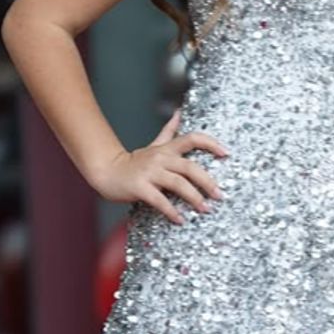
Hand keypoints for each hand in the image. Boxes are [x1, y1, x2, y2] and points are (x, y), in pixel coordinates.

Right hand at [86, 107, 228, 222]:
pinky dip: (172, 211)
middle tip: (220, 196)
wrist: (107, 171)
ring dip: (194, 198)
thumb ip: (169, 131)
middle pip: (190, 167)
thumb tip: (179, 112)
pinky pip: (160, 201)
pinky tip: (181, 220)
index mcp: (167, 149)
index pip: (192, 139)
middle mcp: (161, 158)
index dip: (211, 143)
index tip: (227, 153)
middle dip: (208, 182)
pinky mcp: (140, 188)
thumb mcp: (154, 145)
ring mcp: (150, 173)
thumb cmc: (134, 162)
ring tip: (205, 209)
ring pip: (178, 184)